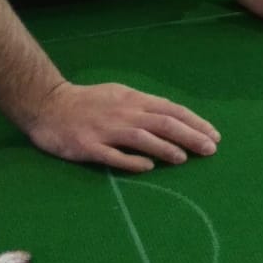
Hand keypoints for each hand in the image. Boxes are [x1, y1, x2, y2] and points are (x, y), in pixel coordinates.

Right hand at [25, 81, 220, 172]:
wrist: (48, 105)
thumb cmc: (89, 101)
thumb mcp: (121, 96)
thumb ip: (145, 107)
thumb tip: (174, 119)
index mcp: (134, 100)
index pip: (172, 110)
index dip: (195, 123)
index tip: (214, 136)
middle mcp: (124, 113)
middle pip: (163, 124)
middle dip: (190, 136)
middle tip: (210, 150)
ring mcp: (105, 130)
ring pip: (142, 138)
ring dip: (165, 148)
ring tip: (184, 158)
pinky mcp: (87, 146)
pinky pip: (112, 155)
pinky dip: (131, 161)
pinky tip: (147, 167)